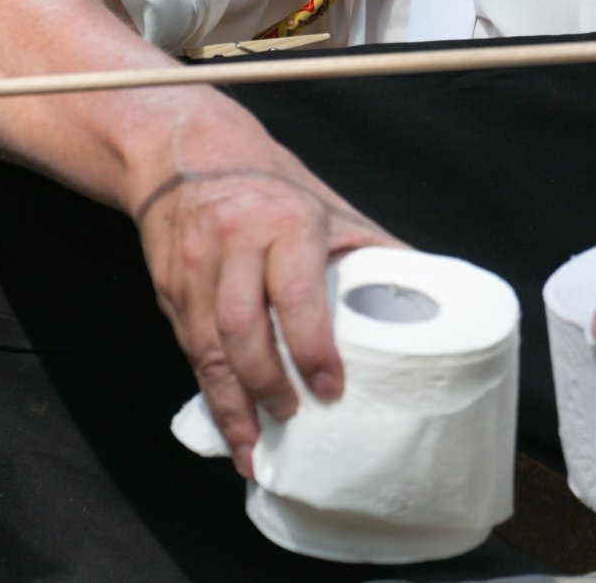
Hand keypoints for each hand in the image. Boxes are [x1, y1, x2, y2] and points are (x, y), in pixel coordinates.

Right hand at [133, 114, 397, 479]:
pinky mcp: (168, 286)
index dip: (312, 347)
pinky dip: (208, 388)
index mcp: (284, 222)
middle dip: (267, 384)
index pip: (296, 294)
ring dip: (230, 402)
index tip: (330, 388)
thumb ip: (369, 249)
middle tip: (292, 418)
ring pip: (208, 346)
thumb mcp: (327, 204)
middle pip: (243, 328)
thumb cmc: (270, 182)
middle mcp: (233, 243)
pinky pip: (189, 346)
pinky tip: (227, 419)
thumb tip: (427, 293)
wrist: (185, 149)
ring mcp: (194, 267)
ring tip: (251, 446)